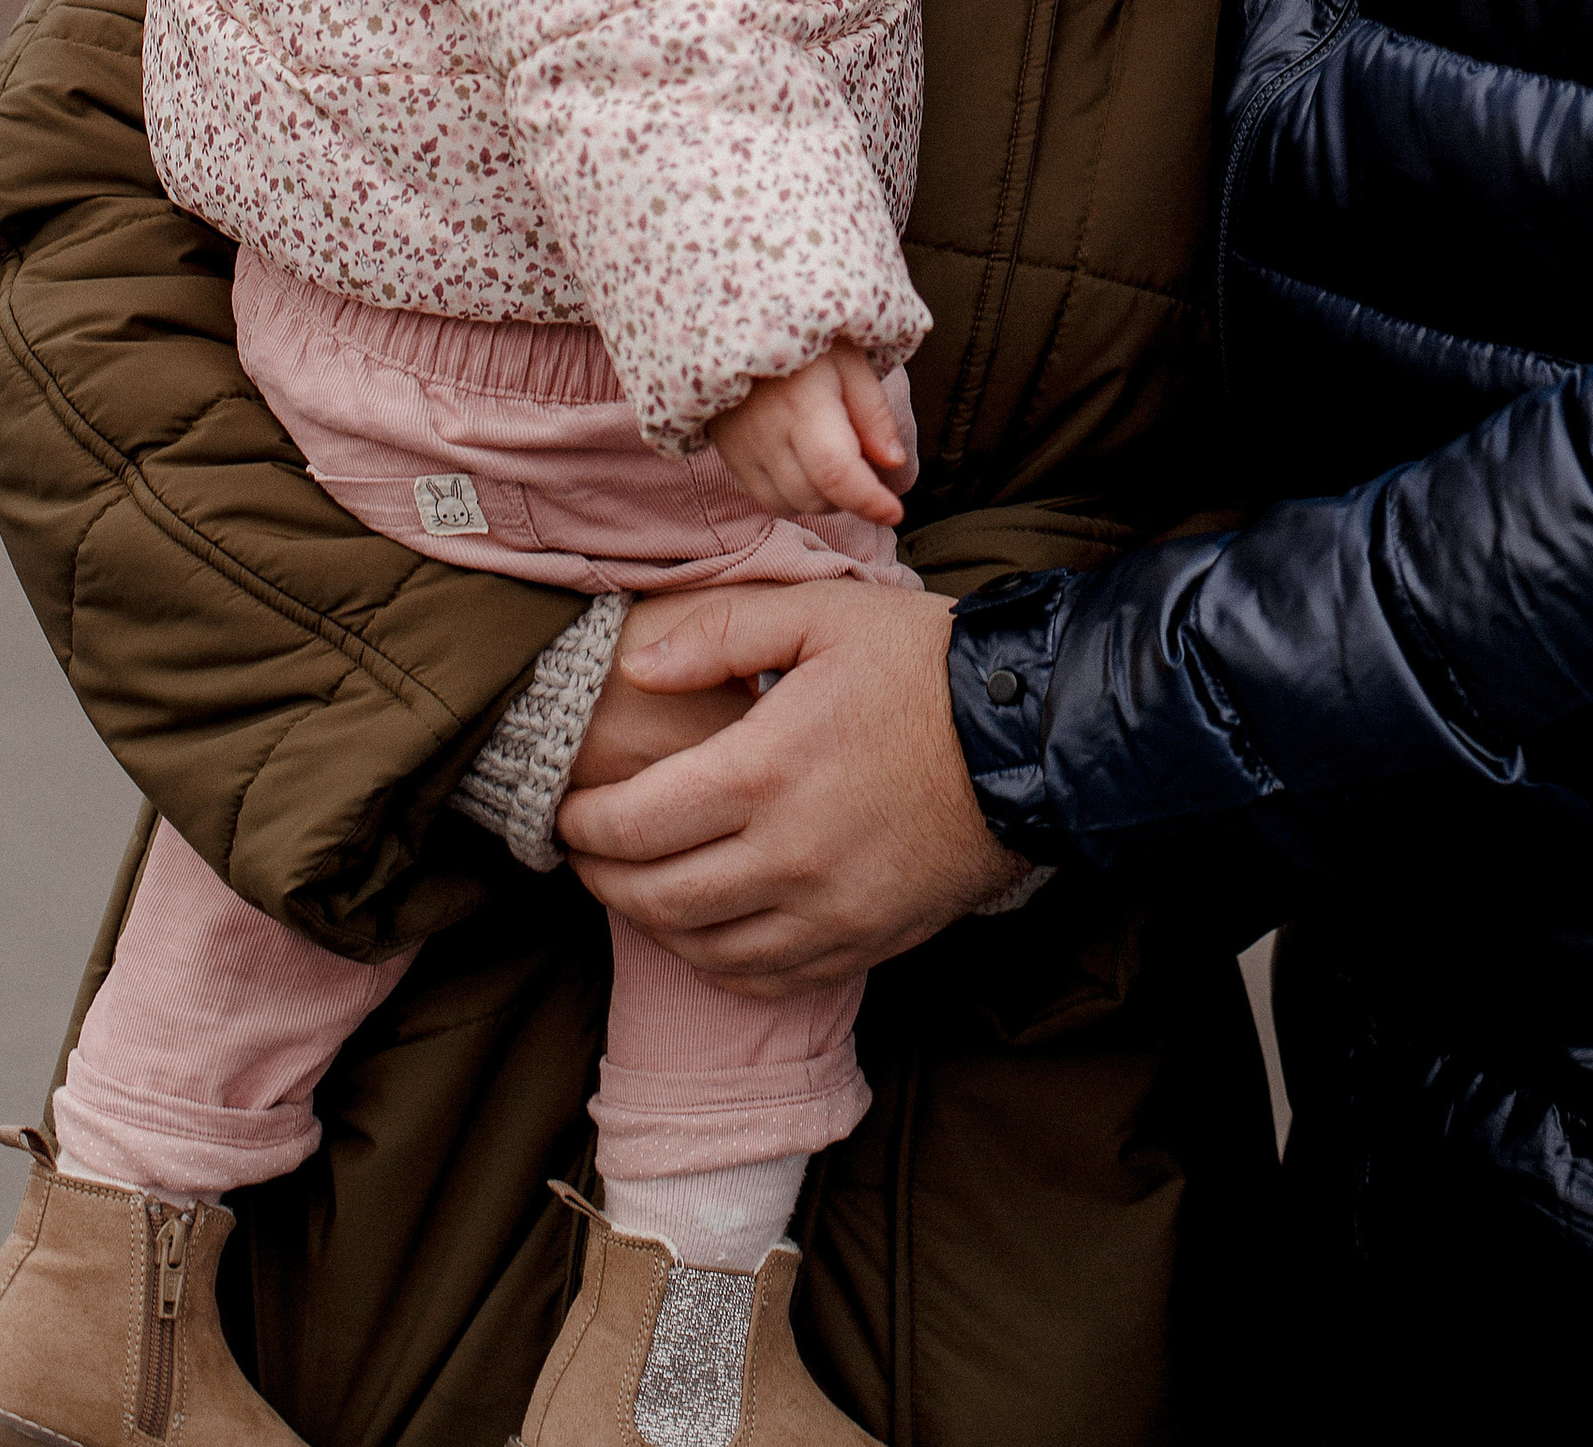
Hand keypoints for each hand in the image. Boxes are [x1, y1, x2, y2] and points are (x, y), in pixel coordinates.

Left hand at [556, 579, 1026, 990]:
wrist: (1027, 736)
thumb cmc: (920, 664)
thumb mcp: (820, 614)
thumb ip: (720, 634)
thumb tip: (636, 669)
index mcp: (763, 772)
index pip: (632, 827)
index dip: (581, 826)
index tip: (565, 811)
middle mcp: (786, 857)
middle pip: (655, 898)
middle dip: (602, 877)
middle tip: (585, 852)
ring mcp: (827, 912)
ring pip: (703, 949)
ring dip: (653, 923)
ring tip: (636, 887)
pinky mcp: (862, 942)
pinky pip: (766, 978)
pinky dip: (718, 962)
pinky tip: (706, 929)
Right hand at [711, 343, 907, 526]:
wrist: (738, 321)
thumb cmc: (805, 339)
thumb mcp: (850, 359)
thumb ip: (873, 412)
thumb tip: (894, 464)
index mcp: (802, 404)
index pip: (836, 473)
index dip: (869, 502)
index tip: (895, 511)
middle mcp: (766, 433)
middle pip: (815, 497)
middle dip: (851, 497)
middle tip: (868, 470)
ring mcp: (741, 447)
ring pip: (789, 505)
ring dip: (821, 499)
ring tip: (837, 466)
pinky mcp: (727, 455)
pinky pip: (763, 498)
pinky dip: (792, 496)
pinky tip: (806, 469)